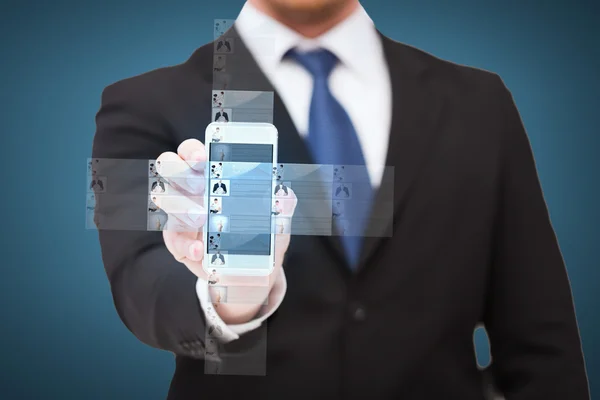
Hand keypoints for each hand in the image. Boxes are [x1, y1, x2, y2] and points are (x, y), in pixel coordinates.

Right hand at [154, 139, 297, 324]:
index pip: (192, 151)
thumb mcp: (275, 219)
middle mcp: (189, 188)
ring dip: (180, 204)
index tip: (204, 157)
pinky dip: (186, 244)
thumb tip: (286, 193)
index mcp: (211, 174)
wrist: (249, 270)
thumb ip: (282, 204)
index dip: (192, 150)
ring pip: (163, 196)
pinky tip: (200, 250)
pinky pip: (173, 238)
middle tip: (200, 186)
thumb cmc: (259, 234)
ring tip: (201, 218)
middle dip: (180, 171)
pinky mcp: (177, 240)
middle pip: (168, 165)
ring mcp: (179, 213)